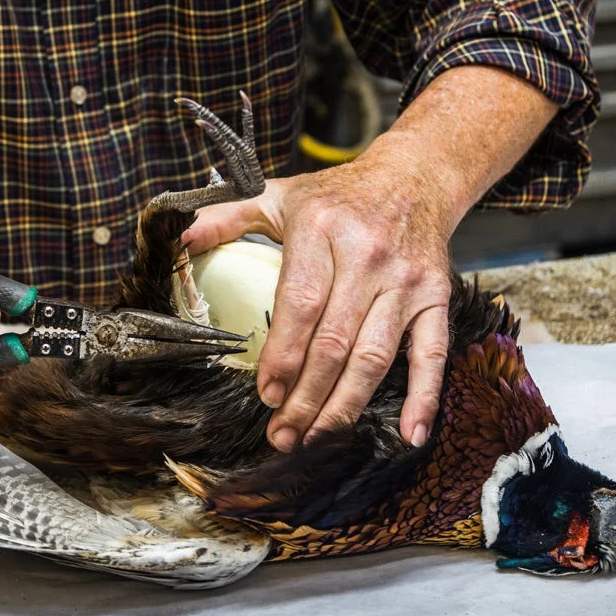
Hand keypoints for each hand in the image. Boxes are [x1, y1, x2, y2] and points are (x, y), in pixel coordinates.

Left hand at [181, 142, 458, 451]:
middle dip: (306, 397)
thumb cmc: (337, 195)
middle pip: (334, 342)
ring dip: (344, 406)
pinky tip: (409, 434)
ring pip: (375, 356)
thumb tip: (179, 236)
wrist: (414, 176)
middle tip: (282, 435)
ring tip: (317, 439)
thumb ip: (226, 215)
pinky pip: (432, 353)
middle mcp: (367, 256)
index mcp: (321, 230)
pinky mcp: (436, 296)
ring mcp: (405, 280)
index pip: (300, 304)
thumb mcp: (277, 194)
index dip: (282, 355)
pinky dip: (424, 397)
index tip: (266, 394)